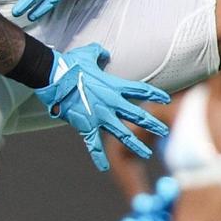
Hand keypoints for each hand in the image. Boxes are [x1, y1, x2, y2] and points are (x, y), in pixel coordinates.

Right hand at [34, 43, 168, 171]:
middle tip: (165, 131)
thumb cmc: (69, 64)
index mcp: (113, 86)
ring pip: (122, 134)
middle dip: (153, 123)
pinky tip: (103, 168)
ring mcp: (99, 116)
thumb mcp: (87, 54)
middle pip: (137, 115)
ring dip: (135, 144)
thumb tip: (104, 53)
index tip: (167, 99)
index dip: (154, 95)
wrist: (53, 77)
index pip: (140, 90)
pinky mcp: (85, 126)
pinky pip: (93, 145)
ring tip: (147, 154)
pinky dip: (98, 157)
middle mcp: (110, 103)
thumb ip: (99, 53)